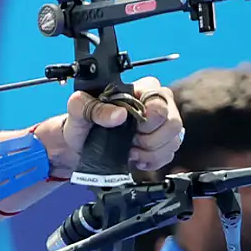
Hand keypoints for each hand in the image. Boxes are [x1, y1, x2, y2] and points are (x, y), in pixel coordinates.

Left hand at [59, 75, 183, 172]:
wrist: (78, 147)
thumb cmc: (81, 125)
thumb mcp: (77, 113)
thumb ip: (92, 107)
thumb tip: (119, 113)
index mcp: (139, 89)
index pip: (160, 99)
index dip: (148, 118)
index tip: (132, 128)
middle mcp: (156, 104)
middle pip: (172, 123)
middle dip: (149, 139)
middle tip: (129, 141)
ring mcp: (162, 124)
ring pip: (173, 141)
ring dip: (149, 152)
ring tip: (130, 150)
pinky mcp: (162, 143)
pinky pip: (169, 155)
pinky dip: (151, 161)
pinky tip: (136, 158)